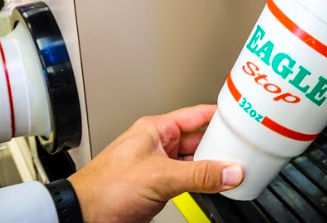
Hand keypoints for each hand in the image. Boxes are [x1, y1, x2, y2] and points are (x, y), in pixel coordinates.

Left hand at [69, 105, 243, 222]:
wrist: (84, 216)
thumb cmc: (105, 187)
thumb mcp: (160, 176)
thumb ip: (199, 175)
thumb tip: (229, 171)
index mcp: (156, 129)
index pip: (196, 115)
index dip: (219, 114)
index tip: (241, 117)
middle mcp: (158, 144)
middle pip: (197, 138)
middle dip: (219, 144)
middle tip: (242, 148)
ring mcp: (158, 165)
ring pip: (193, 160)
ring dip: (211, 165)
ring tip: (233, 167)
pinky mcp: (158, 185)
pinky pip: (187, 178)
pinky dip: (202, 181)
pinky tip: (215, 184)